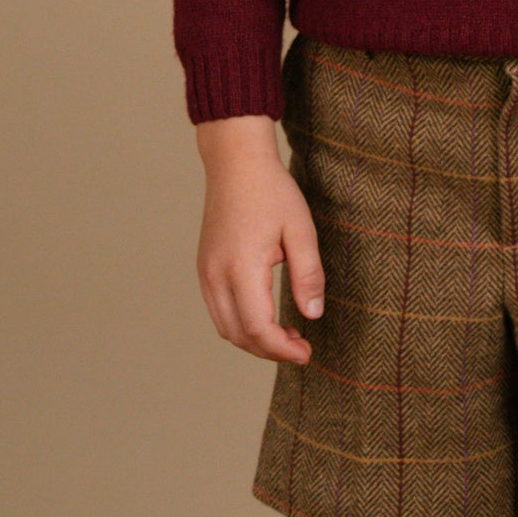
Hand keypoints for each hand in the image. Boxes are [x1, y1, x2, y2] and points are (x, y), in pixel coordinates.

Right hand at [195, 115, 324, 363]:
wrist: (235, 163)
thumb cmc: (272, 192)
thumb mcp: (301, 230)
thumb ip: (308, 274)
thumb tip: (313, 315)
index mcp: (241, 267)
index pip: (258, 328)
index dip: (282, 349)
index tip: (307, 353)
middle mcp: (216, 276)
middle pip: (238, 335)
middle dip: (270, 350)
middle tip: (302, 347)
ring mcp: (205, 273)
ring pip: (225, 327)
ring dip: (255, 340)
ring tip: (288, 334)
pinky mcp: (204, 269)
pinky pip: (219, 311)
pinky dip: (241, 325)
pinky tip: (268, 316)